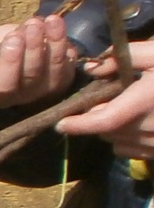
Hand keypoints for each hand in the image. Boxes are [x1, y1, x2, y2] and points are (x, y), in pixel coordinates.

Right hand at [0, 15, 77, 121]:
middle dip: (10, 62)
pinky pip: (61, 64)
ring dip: (35, 47)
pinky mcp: (62, 82)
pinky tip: (52, 23)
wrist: (36, 40)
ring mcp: (38, 94)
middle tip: (13, 38)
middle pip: (8, 88)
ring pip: (35, 74)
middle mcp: (11, 101)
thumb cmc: (3, 47)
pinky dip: (57, 42)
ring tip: (33, 24)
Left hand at [62, 40, 153, 158]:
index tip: (61, 123)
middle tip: (105, 101)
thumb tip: (94, 67)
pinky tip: (142, 122)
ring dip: (113, 130)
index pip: (101, 122)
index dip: (77, 125)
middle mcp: (149, 128)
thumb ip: (128, 56)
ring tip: (127, 109)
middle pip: (106, 132)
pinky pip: (133, 151)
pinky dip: (128, 140)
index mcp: (146, 103)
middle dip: (97, 119)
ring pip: (118, 143)